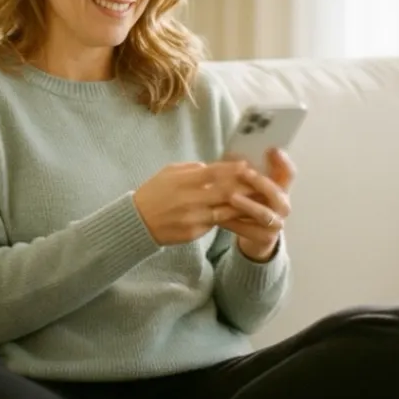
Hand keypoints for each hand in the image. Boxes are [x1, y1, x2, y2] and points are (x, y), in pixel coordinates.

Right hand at [134, 161, 253, 245]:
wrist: (137, 222)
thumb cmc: (154, 192)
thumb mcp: (169, 172)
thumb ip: (192, 169)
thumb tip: (212, 167)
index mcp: (183, 181)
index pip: (214, 173)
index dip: (233, 169)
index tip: (247, 166)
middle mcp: (190, 200)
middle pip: (226, 192)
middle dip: (245, 188)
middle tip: (261, 184)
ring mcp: (193, 218)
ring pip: (226, 211)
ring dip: (243, 206)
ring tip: (257, 200)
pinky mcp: (194, 232)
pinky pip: (215, 223)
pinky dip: (228, 218)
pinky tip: (240, 215)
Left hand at [220, 148, 295, 261]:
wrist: (258, 236)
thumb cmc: (254, 203)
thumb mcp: (254, 187)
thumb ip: (248, 172)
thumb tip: (233, 152)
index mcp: (282, 189)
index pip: (289, 173)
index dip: (282, 162)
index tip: (271, 149)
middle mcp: (283, 205)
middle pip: (276, 193)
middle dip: (260, 182)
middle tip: (245, 172)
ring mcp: (276, 224)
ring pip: (263, 214)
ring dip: (247, 205)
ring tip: (231, 197)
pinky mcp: (265, 238)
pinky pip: (248, 230)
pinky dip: (233, 223)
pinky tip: (219, 216)